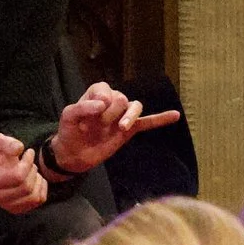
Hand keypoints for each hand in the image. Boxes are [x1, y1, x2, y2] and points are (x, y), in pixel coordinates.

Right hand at [0, 130, 48, 213]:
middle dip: (33, 170)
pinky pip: (39, 200)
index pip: (18, 176)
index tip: (29, 152)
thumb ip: (7, 143)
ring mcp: (7, 206)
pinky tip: (35, 178)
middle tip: (30, 161)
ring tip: (32, 170)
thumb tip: (19, 148)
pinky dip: (41, 187)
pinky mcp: (18, 209)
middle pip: (26, 187)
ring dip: (38, 180)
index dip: (28, 162)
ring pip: (34, 196)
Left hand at [51, 81, 182, 176]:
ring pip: (134, 106)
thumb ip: (83, 107)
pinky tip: (175, 115)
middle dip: (109, 114)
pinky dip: (160, 119)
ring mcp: (122, 116)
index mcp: (97, 93)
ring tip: (122, 128)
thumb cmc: (69, 131)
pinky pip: (147, 122)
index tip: (86, 120)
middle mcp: (112, 101)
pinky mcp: (129, 130)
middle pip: (120, 99)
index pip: (105, 90)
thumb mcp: (68, 117)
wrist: (74, 155)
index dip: (98, 103)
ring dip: (129, 116)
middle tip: (93, 128)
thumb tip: (103, 104)